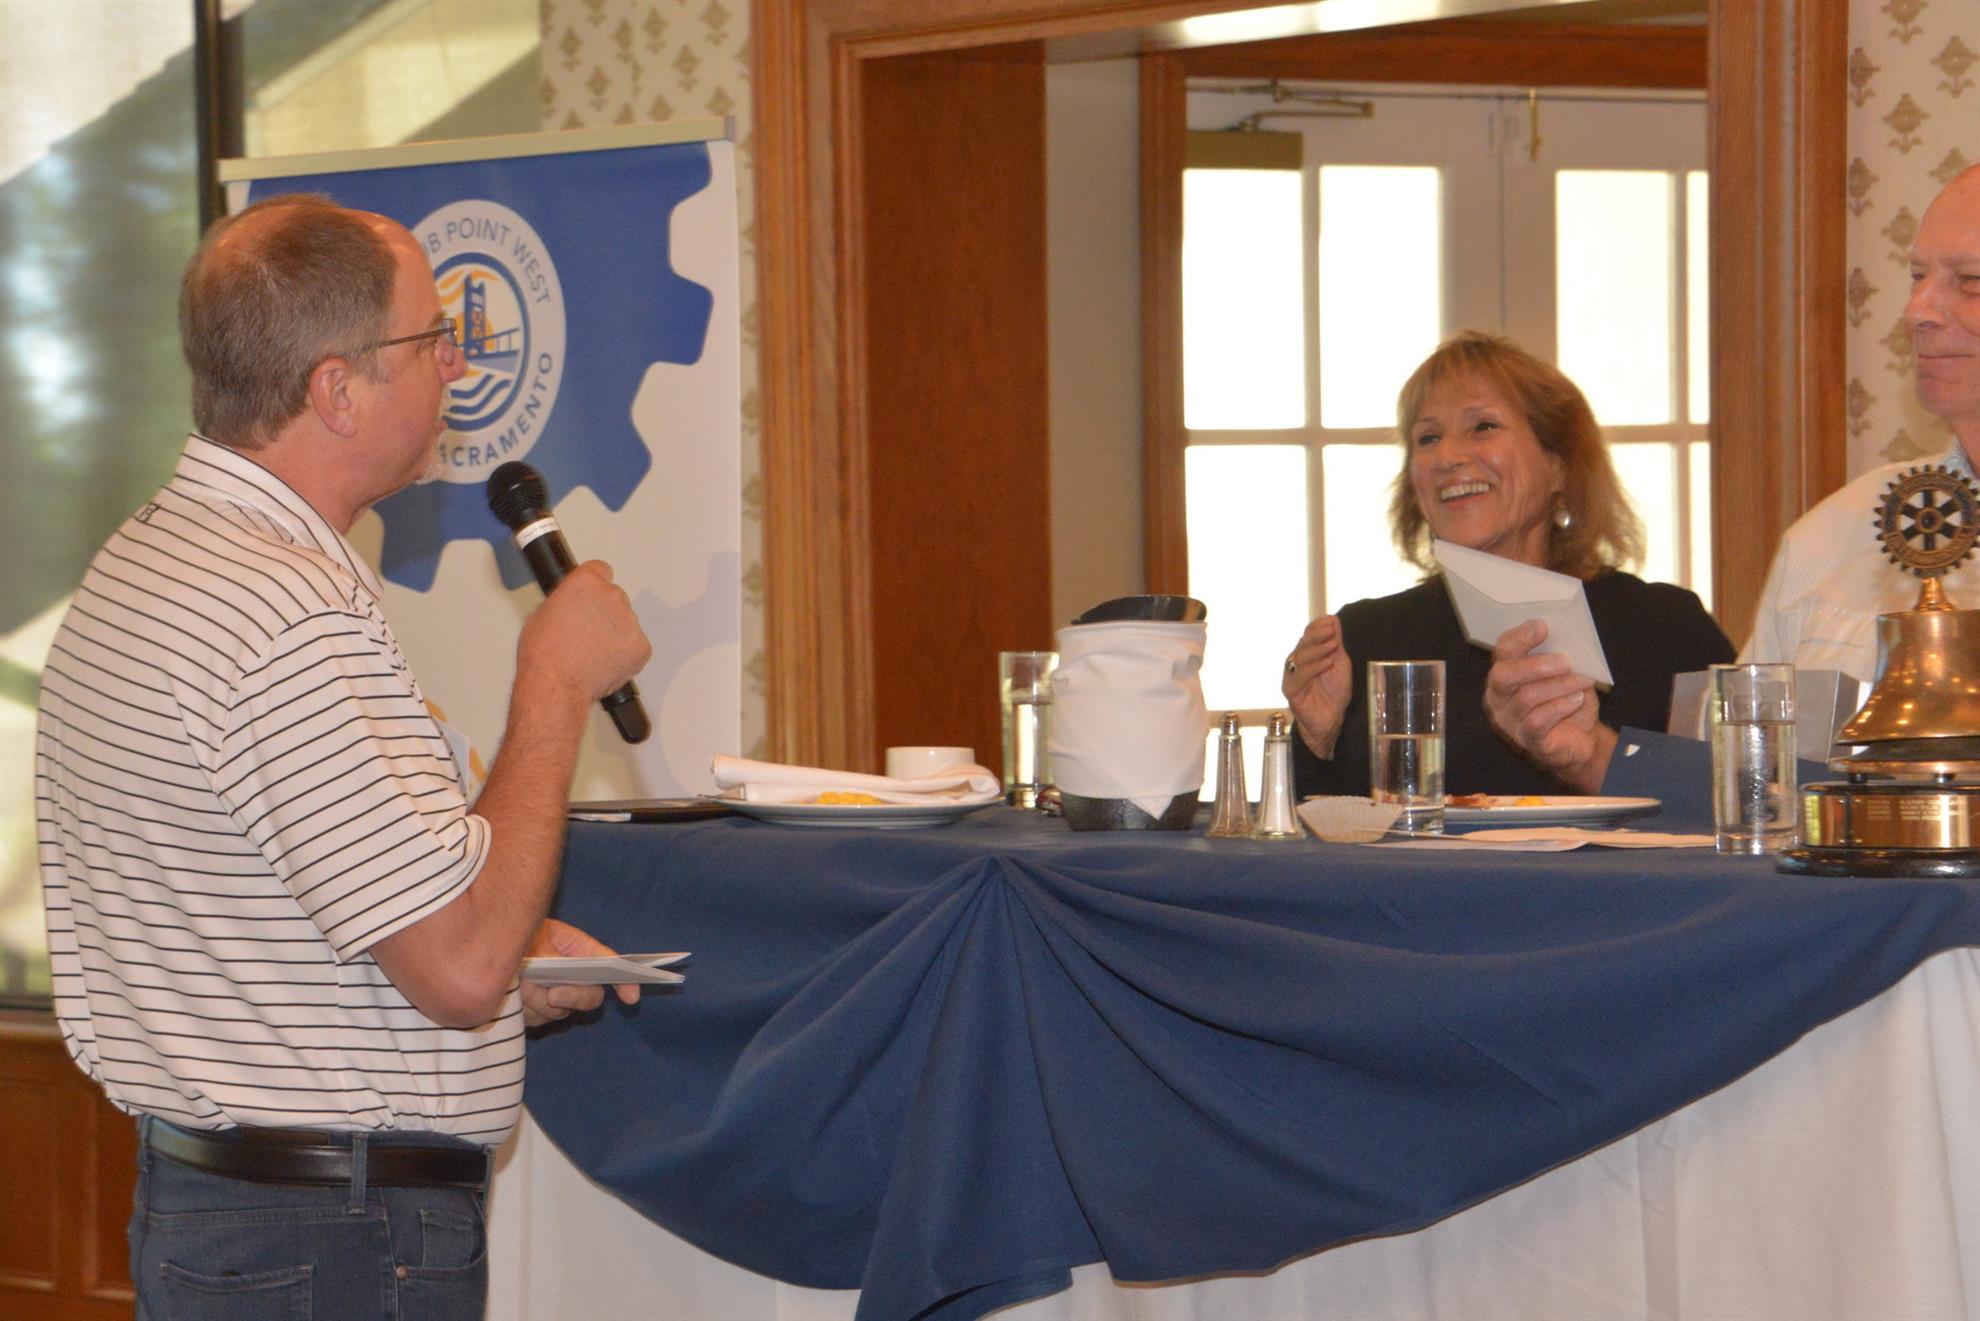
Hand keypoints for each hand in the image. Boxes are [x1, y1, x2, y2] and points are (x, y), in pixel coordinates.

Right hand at [516, 561, 652, 708]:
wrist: (557, 684)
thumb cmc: (544, 654)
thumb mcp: (541, 614)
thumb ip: (564, 602)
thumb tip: (570, 605)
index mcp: (586, 582)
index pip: (600, 570)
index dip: (595, 584)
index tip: (593, 594)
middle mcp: (612, 596)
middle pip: (615, 598)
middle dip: (605, 613)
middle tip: (588, 633)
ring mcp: (630, 621)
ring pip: (626, 623)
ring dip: (615, 634)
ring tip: (593, 653)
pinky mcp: (641, 646)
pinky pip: (635, 646)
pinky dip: (625, 655)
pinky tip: (605, 663)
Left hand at [519, 918, 639, 1028]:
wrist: (492, 946)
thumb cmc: (521, 937)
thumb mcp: (536, 940)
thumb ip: (549, 961)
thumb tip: (555, 991)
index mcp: (582, 952)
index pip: (611, 965)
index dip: (624, 981)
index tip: (630, 997)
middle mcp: (576, 977)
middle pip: (591, 997)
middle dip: (573, 997)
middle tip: (552, 995)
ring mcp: (559, 998)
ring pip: (560, 1012)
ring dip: (537, 1000)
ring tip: (520, 981)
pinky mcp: (540, 1013)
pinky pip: (539, 1020)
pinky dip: (525, 1009)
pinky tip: (515, 994)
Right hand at [1281, 615, 1353, 757]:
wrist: (1331, 720)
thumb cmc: (1334, 693)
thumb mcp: (1340, 663)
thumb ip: (1335, 643)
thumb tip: (1332, 618)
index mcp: (1306, 655)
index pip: (1307, 635)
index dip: (1317, 627)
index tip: (1331, 622)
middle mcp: (1296, 664)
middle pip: (1302, 644)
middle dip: (1316, 635)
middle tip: (1331, 631)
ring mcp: (1291, 677)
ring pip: (1299, 658)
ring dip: (1317, 649)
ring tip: (1333, 645)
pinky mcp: (1290, 690)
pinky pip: (1299, 676)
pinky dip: (1315, 667)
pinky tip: (1328, 663)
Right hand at [1482, 619, 1617, 793]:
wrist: (1581, 740)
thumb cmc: (1568, 703)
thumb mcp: (1566, 676)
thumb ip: (1560, 658)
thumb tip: (1568, 641)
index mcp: (1506, 674)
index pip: (1503, 651)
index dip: (1520, 637)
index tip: (1542, 627)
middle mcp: (1499, 697)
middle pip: (1503, 675)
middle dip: (1535, 665)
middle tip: (1565, 661)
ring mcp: (1509, 721)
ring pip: (1527, 697)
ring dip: (1559, 685)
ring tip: (1583, 681)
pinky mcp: (1525, 740)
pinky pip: (1537, 721)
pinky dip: (1560, 707)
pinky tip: (1576, 700)